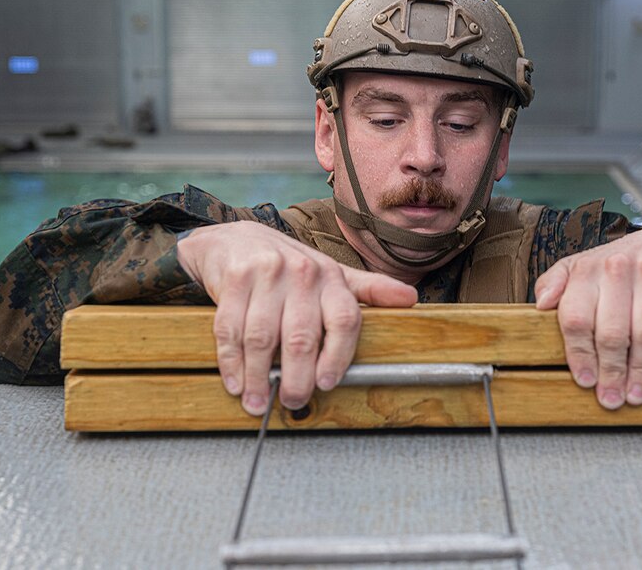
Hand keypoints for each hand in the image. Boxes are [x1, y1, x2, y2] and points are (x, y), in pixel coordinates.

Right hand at [176, 222, 417, 415]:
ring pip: (263, 337)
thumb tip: (410, 299)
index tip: (327, 384)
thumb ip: (369, 291)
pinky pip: (231, 328)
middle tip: (292, 400)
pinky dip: (233, 361)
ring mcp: (267, 273)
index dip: (337, 357)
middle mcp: (302, 271)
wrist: (235, 240)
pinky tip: (236, 380)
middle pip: (301, 337)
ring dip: (259, 376)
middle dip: (296, 378)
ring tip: (257, 400)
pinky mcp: (235, 277)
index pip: (345, 320)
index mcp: (331, 276)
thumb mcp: (332, 275)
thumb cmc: (288, 266)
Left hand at [533, 231, 641, 410]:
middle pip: (611, 332)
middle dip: (611, 372)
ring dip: (640, 369)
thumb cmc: (613, 267)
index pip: (577, 319)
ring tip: (636, 392)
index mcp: (586, 270)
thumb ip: (554, 285)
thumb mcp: (576, 270)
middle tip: (611, 397)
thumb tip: (541, 304)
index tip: (585, 380)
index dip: (579, 355)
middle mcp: (617, 268)